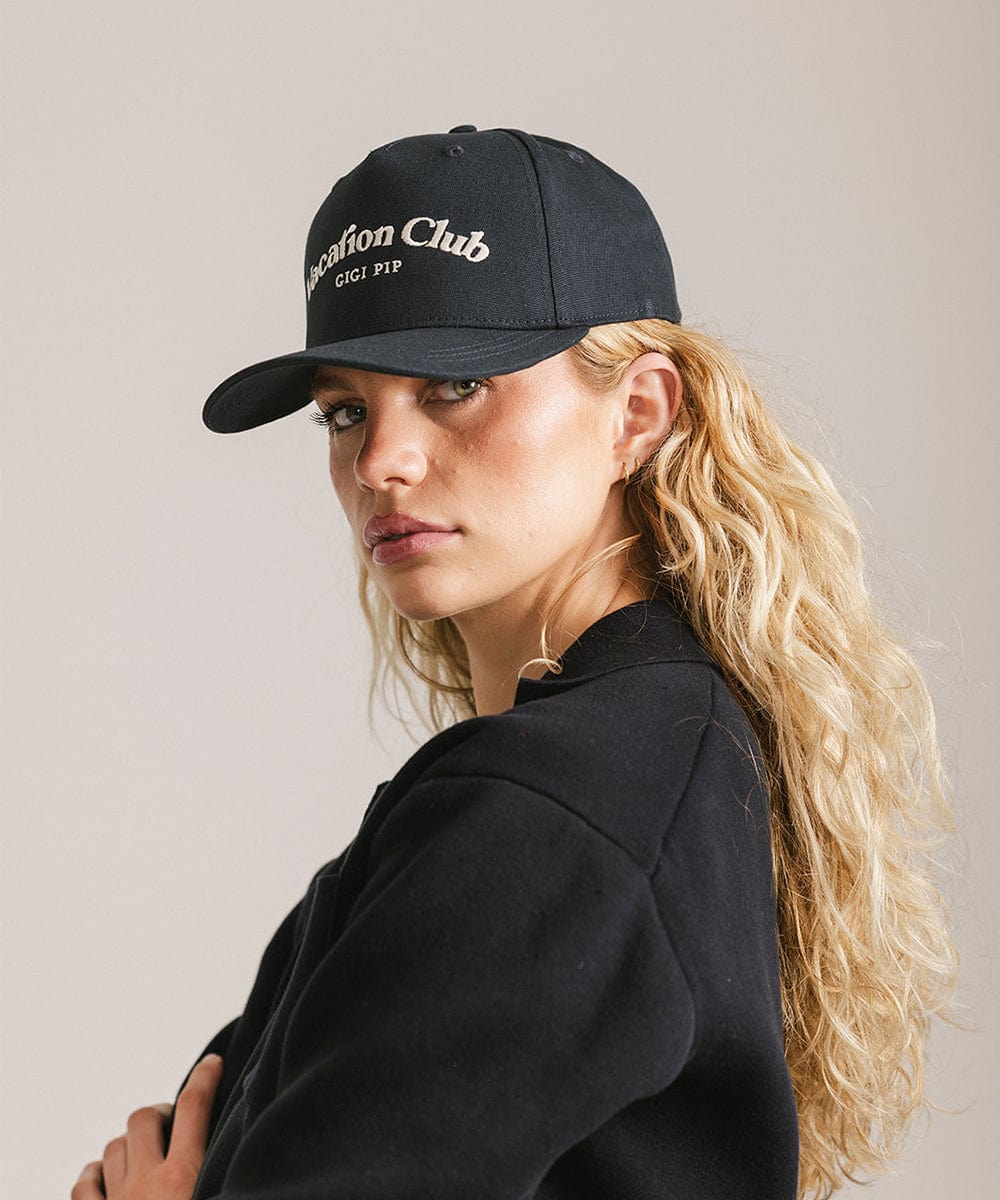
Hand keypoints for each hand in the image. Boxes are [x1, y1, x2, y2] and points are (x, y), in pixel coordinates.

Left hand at [72, 1054, 223, 1199]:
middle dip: (158, 1113)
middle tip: (172, 1123)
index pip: (193, 1107)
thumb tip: (282, 1182)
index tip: (211, 1063)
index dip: (204, 1077)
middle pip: (144, 1119)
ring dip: (129, 1142)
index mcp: (182, 1178)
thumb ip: (224, 1173)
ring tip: (144, 1152)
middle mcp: (146, 1185)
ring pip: (114, 1147)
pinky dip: (95, 1174)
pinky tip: (106, 1175)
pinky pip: (83, 1185)